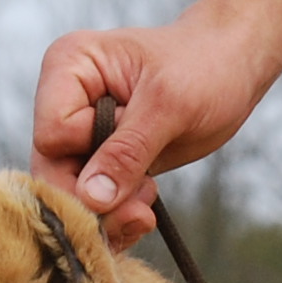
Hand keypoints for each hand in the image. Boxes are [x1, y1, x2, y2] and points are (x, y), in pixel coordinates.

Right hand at [29, 15, 274, 248]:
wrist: (230, 67)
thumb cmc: (203, 68)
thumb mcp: (169, 107)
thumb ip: (128, 152)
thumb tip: (91, 199)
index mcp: (68, 67)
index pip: (52, 136)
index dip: (88, 157)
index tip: (137, 150)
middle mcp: (62, 98)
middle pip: (51, 170)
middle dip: (95, 201)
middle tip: (143, 211)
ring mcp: (78, 131)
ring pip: (69, 192)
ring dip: (109, 213)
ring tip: (147, 206)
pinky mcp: (99, 157)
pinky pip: (91, 200)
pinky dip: (115, 216)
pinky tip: (143, 212)